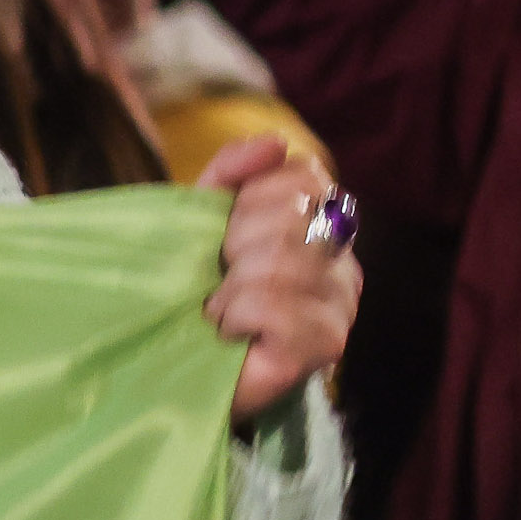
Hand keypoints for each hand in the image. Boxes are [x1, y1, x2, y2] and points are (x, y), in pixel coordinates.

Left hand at [198, 135, 360, 426]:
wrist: (176, 377)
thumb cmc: (194, 297)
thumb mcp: (203, 221)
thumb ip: (233, 174)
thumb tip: (275, 142)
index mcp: (323, 227)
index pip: (305, 175)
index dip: (252, 200)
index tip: (226, 240)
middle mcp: (345, 264)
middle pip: (295, 216)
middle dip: (236, 245)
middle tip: (220, 282)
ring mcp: (341, 307)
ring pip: (283, 262)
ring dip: (231, 289)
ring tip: (222, 312)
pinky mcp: (324, 346)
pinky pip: (275, 305)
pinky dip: (237, 317)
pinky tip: (232, 336)